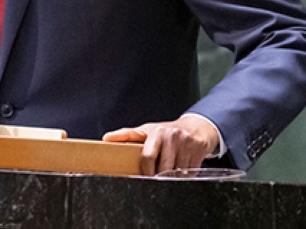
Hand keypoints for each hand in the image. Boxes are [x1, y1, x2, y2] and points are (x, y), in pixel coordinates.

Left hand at [102, 116, 219, 175]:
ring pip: (177, 173)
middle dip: (159, 176)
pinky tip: (183, 167)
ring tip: (170, 171)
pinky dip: (185, 175)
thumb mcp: (146, 131)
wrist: (195, 127)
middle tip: (157, 177)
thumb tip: (106, 138)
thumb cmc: (165, 132)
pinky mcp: (199, 149)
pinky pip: (190, 173)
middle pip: (163, 169)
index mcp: (156, 132)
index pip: (147, 156)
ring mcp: (186, 143)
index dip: (145, 170)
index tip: (143, 178)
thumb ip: (127, 135)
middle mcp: (171, 136)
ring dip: (173, 177)